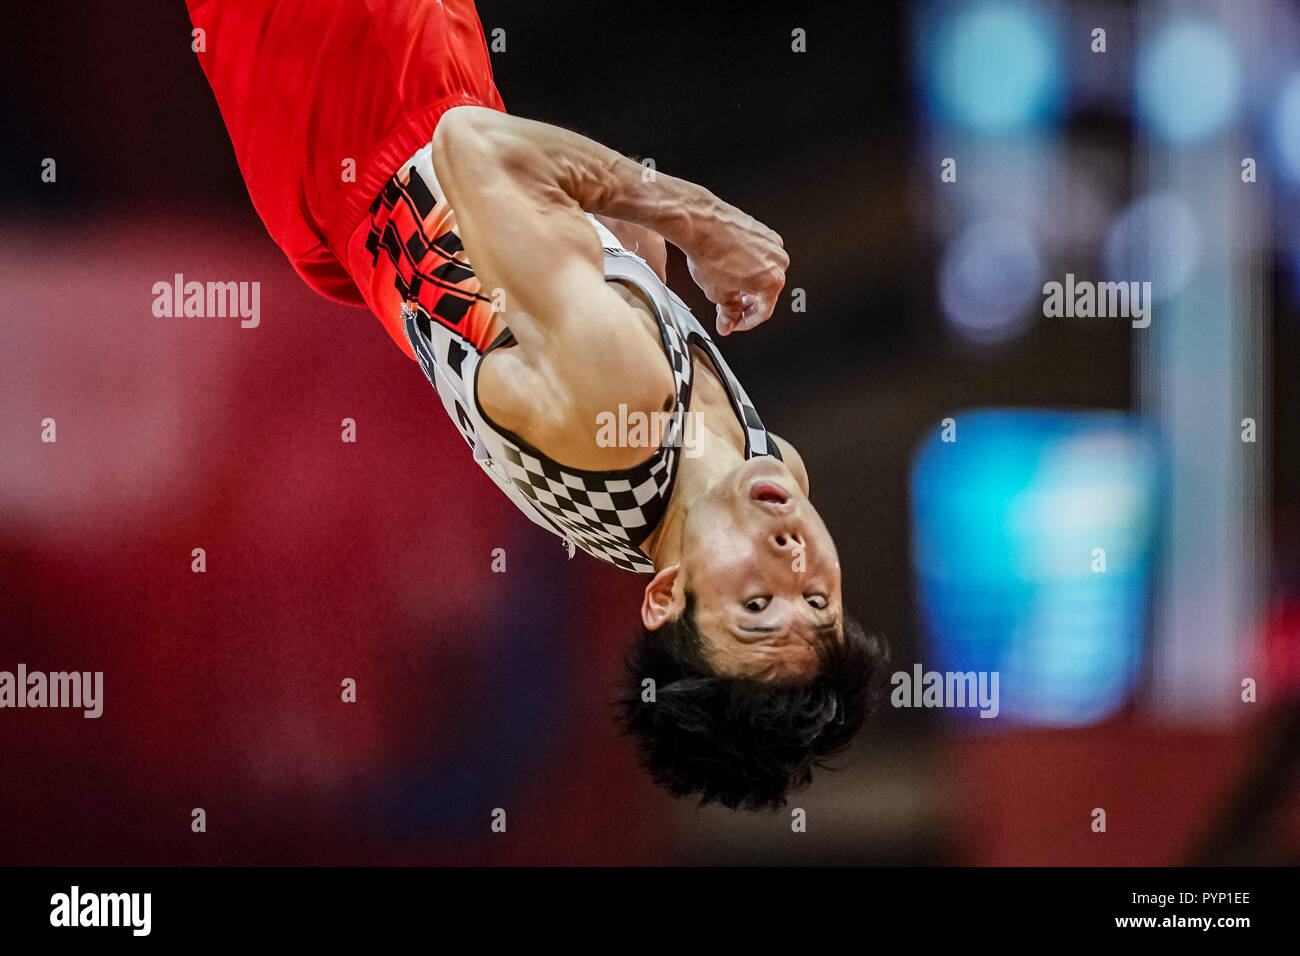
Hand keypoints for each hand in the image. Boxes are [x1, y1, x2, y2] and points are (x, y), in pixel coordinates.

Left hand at [684, 199, 787, 335]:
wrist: (700, 223)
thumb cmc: (711, 252)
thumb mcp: (718, 293)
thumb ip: (729, 313)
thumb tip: (728, 321)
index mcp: (772, 280)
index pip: (763, 312)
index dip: (746, 322)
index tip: (734, 323)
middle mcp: (777, 260)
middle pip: (765, 292)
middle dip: (745, 303)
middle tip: (728, 308)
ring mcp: (771, 243)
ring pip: (762, 272)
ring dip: (746, 283)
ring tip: (725, 286)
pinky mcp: (762, 230)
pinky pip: (757, 255)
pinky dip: (746, 265)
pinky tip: (728, 266)